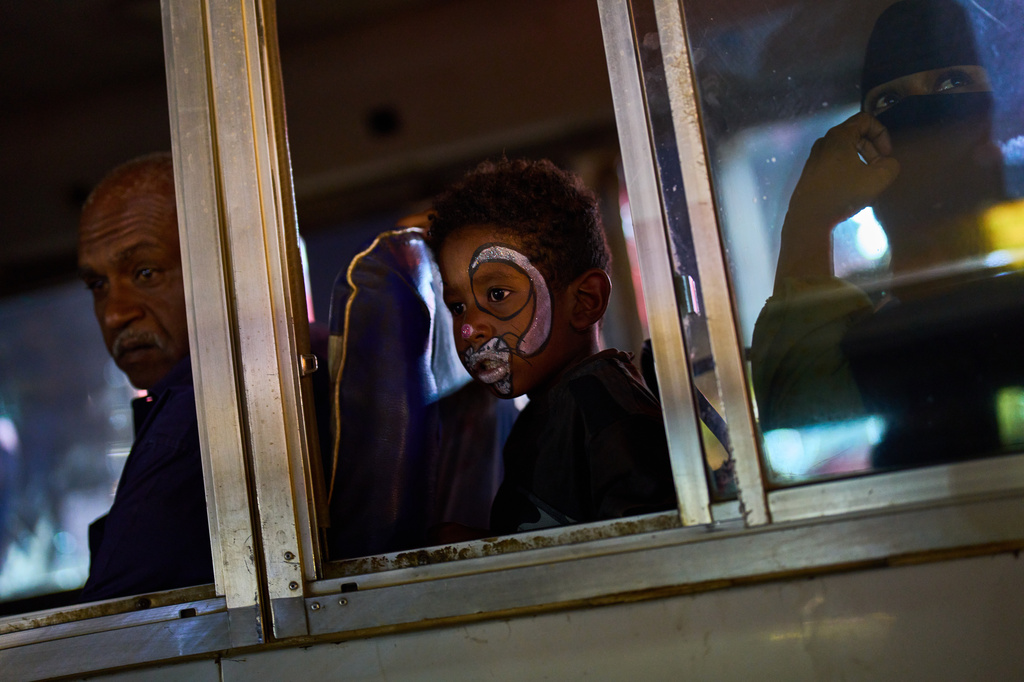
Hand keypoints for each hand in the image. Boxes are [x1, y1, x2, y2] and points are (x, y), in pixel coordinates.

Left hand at [788, 112, 900, 226]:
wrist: (809, 218)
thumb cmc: (842, 194)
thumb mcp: (878, 179)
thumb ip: (891, 165)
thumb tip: (887, 163)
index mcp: (838, 136)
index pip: (866, 120)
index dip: (882, 134)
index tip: (886, 155)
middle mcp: (824, 142)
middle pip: (856, 135)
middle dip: (873, 150)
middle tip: (879, 169)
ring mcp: (815, 157)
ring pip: (846, 150)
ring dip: (862, 161)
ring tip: (868, 181)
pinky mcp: (811, 172)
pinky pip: (836, 162)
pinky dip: (849, 169)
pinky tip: (853, 189)